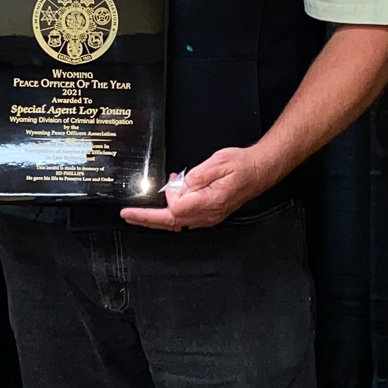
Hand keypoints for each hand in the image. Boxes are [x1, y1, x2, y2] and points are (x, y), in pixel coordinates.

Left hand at [119, 146, 267, 230]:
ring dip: (156, 219)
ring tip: (137, 215)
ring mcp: (208, 217)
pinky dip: (169, 216)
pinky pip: (184, 221)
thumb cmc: (242, 165)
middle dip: (146, 219)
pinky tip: (162, 211)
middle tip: (127, 215)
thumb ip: (198, 175)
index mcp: (209, 202)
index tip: (174, 179)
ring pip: (176, 224)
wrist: (259, 170)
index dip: (170, 195)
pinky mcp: (208, 214)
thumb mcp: (219, 163)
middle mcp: (208, 214)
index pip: (177, 208)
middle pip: (170, 222)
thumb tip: (181, 185)